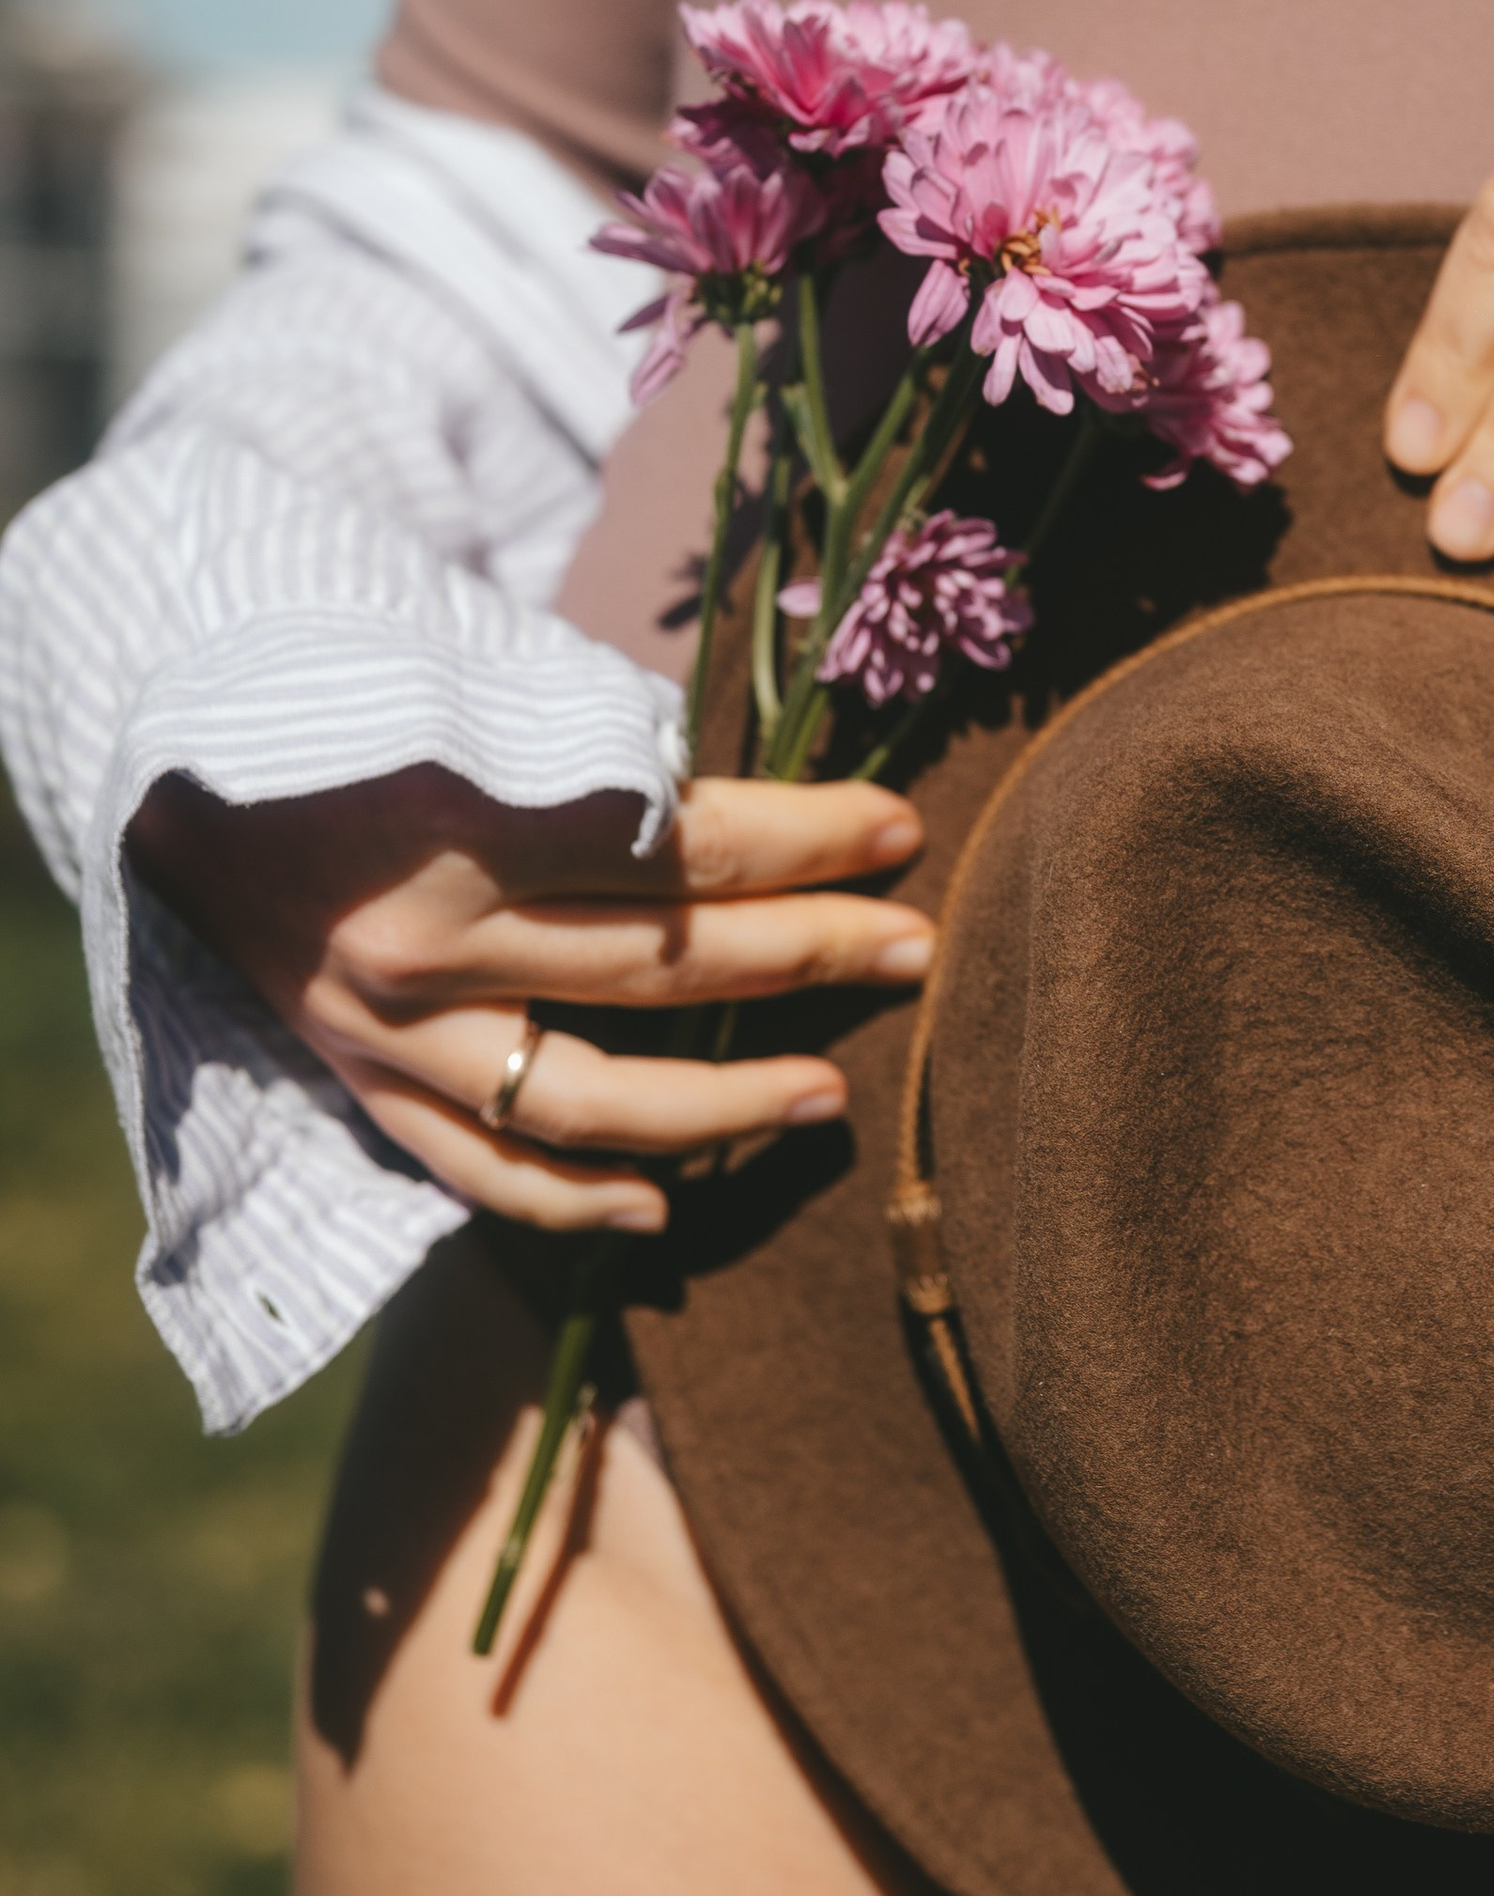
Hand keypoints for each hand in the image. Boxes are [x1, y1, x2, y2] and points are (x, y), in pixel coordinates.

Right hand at [129, 764, 932, 1239]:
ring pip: (591, 1100)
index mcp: (467, 813)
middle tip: (916, 942)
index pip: (688, 841)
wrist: (175, 773)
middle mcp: (431, 937)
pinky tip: (669, 1206)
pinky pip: (483, 1172)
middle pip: (666, 962)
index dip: (809, 838)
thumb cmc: (352, 704)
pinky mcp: (360, 1086)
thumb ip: (600, 756)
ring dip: (728, 1106)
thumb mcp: (473, 689)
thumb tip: (760, 812)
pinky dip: (577, 1200)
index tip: (898, 831)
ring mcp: (391, 1031)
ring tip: (833, 1090)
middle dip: (810, 949)